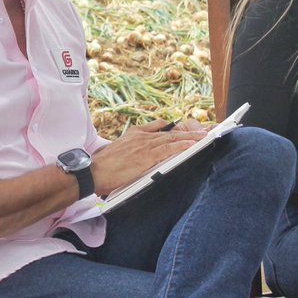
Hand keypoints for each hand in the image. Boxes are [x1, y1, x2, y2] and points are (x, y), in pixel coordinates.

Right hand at [91, 122, 205, 195]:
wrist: (94, 170)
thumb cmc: (104, 165)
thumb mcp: (118, 149)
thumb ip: (131, 147)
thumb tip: (140, 152)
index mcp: (134, 134)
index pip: (159, 127)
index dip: (174, 128)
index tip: (184, 128)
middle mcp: (141, 136)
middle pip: (170, 132)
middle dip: (188, 131)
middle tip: (203, 130)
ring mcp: (145, 145)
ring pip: (173, 138)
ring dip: (190, 137)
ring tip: (204, 136)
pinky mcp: (147, 156)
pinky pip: (169, 148)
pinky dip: (182, 145)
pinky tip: (193, 145)